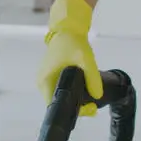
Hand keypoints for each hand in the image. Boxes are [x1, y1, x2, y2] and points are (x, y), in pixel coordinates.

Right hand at [37, 0, 103, 116]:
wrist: (67, 29)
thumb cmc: (73, 43)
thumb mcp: (85, 60)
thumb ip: (92, 78)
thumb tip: (98, 96)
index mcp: (45, 81)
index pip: (54, 105)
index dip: (70, 111)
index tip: (87, 109)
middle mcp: (42, 82)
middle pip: (56, 103)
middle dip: (75, 107)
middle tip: (93, 107)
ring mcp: (45, 79)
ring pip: (59, 97)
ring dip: (73, 101)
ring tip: (90, 101)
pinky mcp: (50, 76)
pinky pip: (59, 90)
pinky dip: (70, 93)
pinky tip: (83, 93)